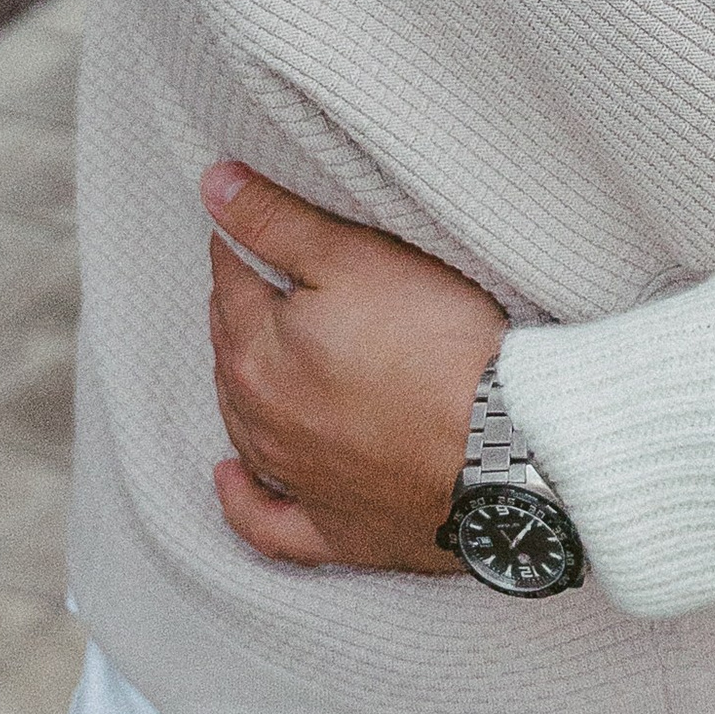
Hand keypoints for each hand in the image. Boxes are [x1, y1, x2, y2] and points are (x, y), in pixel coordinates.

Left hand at [202, 161, 503, 572]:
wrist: (503, 448)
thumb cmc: (437, 345)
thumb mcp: (356, 259)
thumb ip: (277, 221)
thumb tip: (211, 184)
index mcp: (258, 352)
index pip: (231, 280)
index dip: (242, 244)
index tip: (252, 224)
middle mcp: (260, 421)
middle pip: (232, 348)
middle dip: (240, 307)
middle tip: (264, 275)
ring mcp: (294, 479)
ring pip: (241, 423)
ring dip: (240, 382)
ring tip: (252, 348)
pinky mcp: (333, 529)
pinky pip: (265, 521)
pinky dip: (241, 500)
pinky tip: (228, 479)